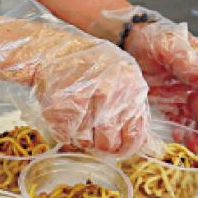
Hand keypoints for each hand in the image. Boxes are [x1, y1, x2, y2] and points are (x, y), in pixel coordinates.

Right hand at [0, 11, 148, 154]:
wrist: (56, 50)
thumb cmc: (93, 65)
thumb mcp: (124, 78)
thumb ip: (133, 107)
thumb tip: (142, 144)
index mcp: (130, 87)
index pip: (134, 135)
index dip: (125, 147)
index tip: (118, 148)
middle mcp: (109, 94)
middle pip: (108, 143)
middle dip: (101, 144)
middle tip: (95, 135)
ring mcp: (83, 100)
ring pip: (85, 143)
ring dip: (81, 138)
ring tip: (79, 119)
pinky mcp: (60, 107)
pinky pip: (65, 137)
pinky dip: (64, 132)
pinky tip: (66, 116)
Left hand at [124, 20, 197, 152]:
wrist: (126, 39)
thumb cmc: (151, 37)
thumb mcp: (171, 46)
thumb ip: (190, 62)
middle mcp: (194, 81)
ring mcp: (180, 92)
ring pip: (194, 116)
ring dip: (197, 133)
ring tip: (196, 149)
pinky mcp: (166, 100)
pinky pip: (177, 118)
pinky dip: (180, 130)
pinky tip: (180, 139)